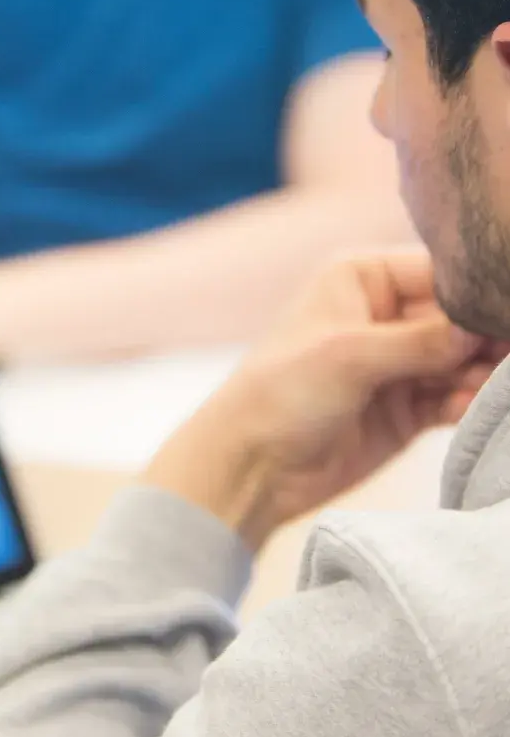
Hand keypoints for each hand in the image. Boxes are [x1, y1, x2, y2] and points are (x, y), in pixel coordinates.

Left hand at [146, 250, 508, 550]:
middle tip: (502, 361)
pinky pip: (455, 398)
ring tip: (482, 388)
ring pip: (466, 360)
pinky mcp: (407, 408)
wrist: (252, 465)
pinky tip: (467, 409)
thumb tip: (481, 328)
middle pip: (462, 318)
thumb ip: (422, 340)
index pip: (442, 271)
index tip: (503, 318)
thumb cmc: (281, 392)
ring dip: (483, 375)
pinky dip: (468, 404)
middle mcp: (384, 314)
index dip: (480, 294)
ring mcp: (398, 363)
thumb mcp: (349, 355)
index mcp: (362, 277)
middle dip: (486, 339)